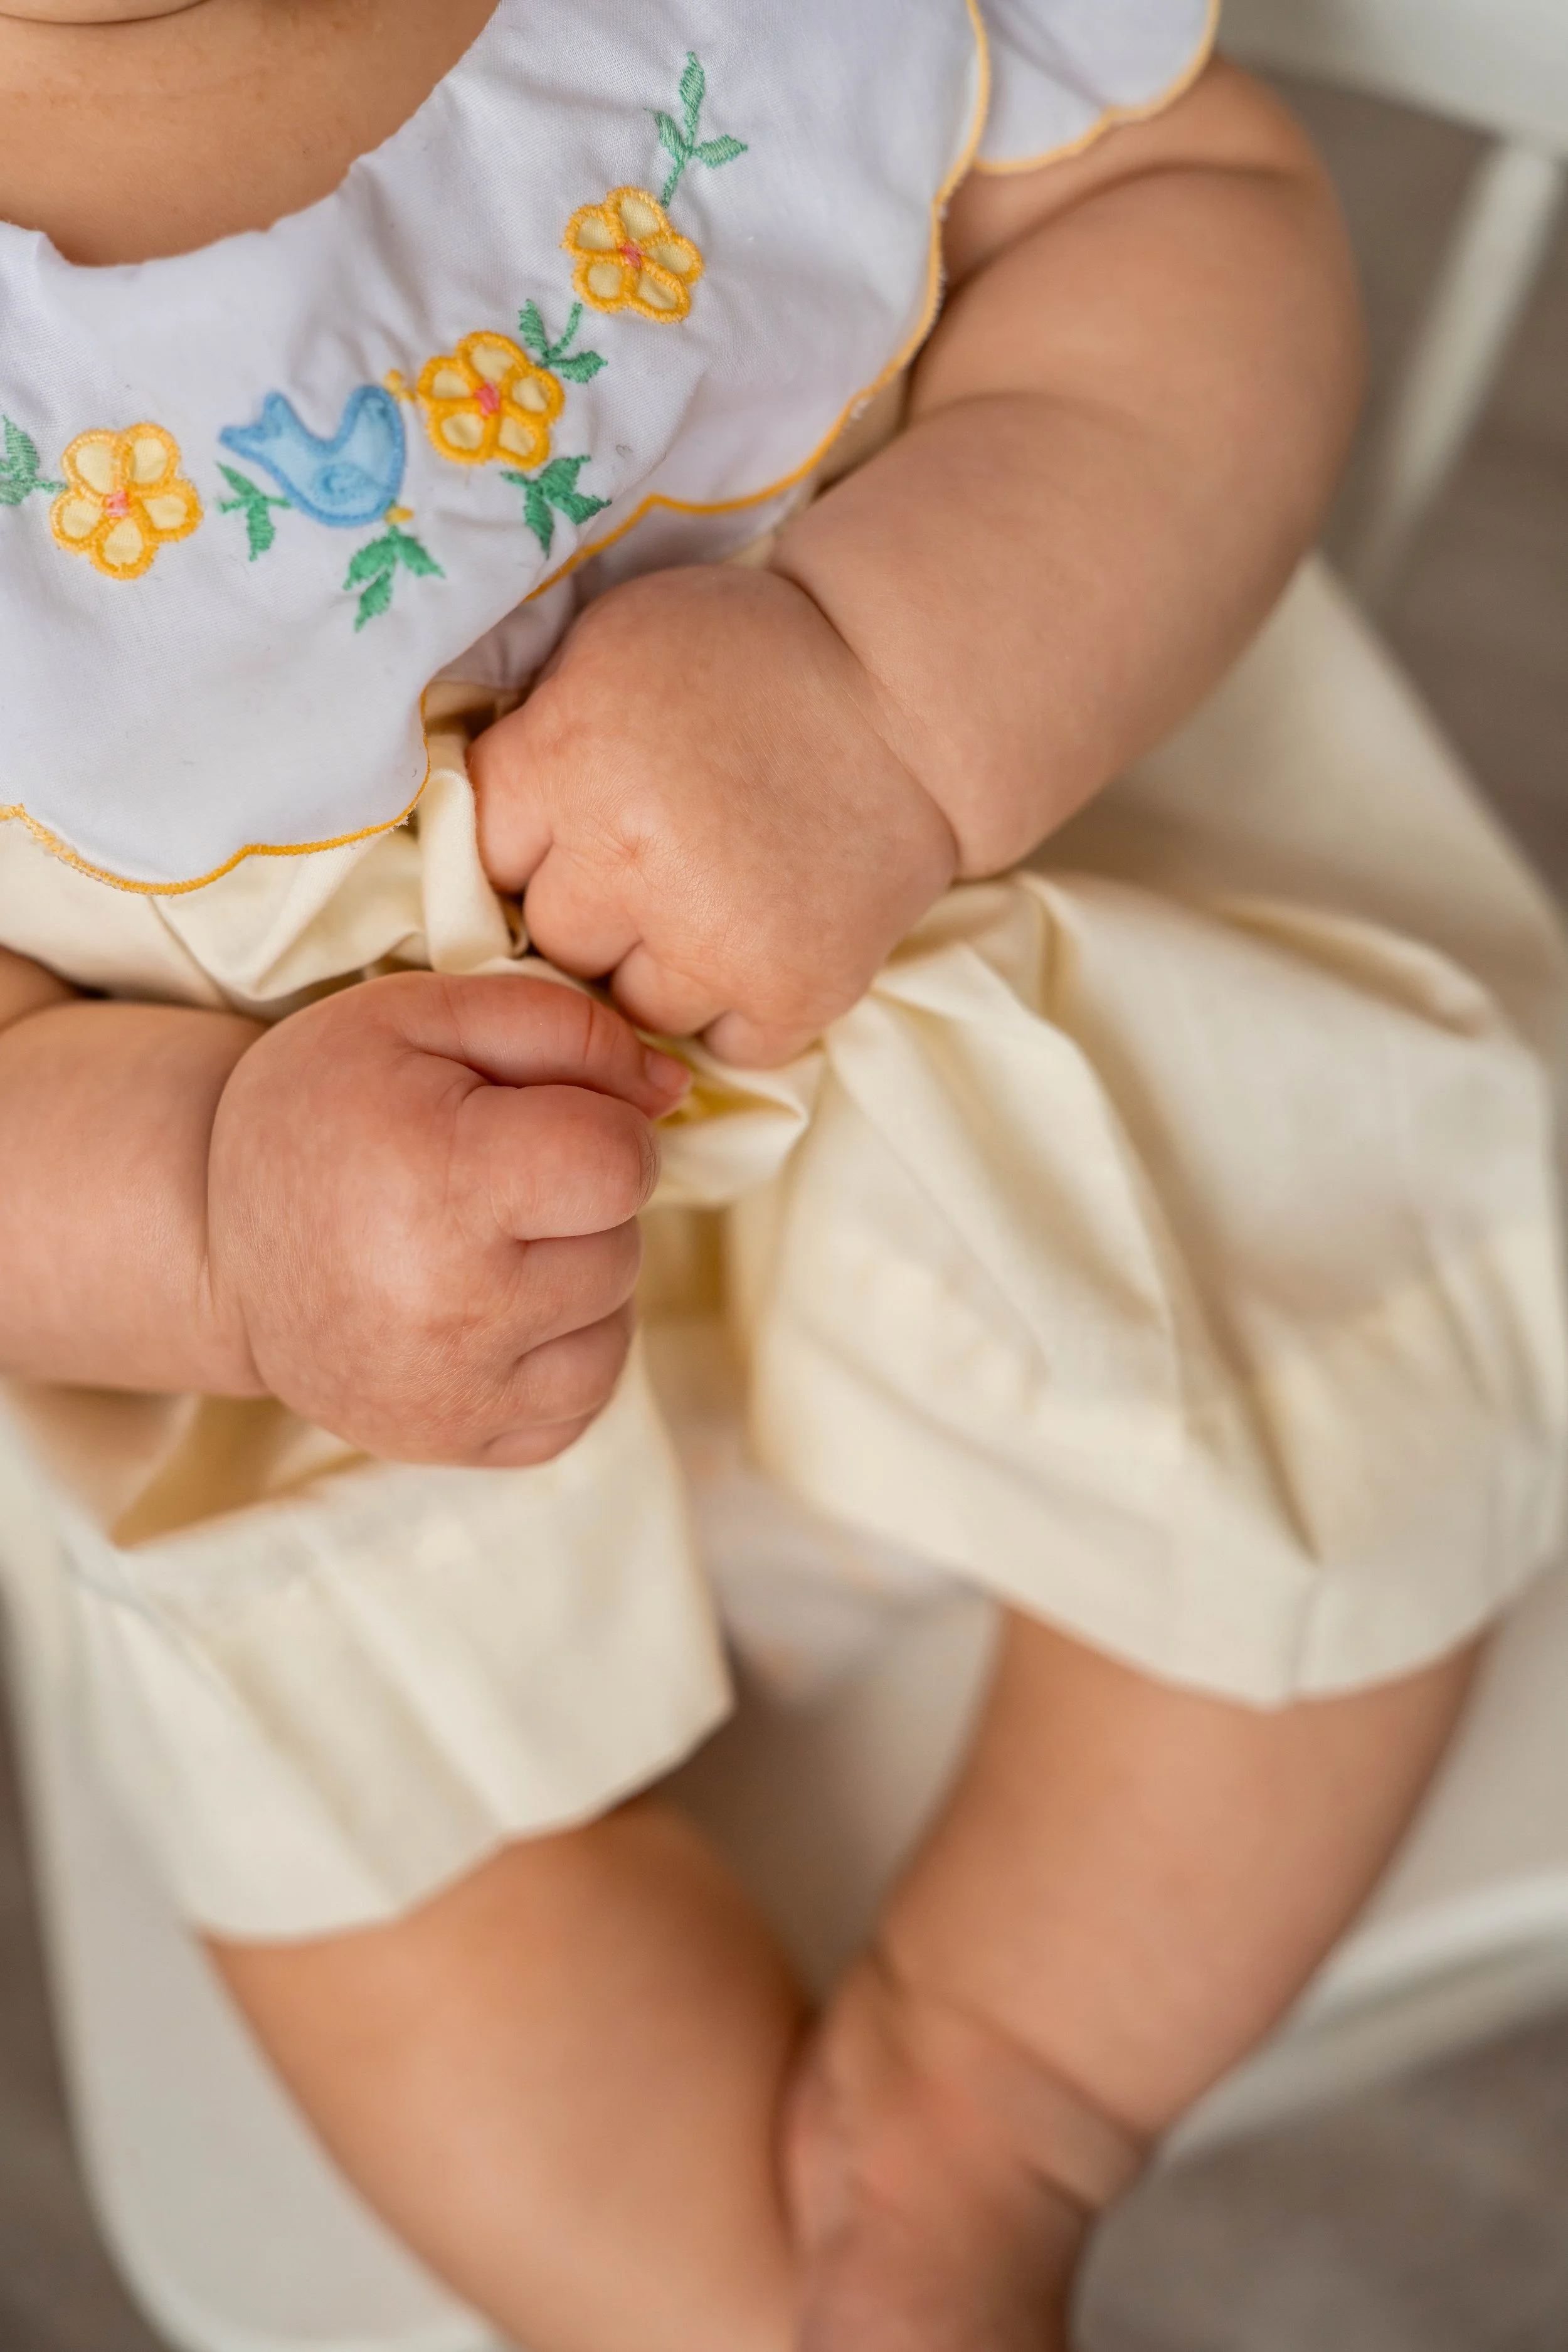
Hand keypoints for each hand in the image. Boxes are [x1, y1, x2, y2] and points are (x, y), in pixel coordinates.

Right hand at [204, 972, 685, 1464]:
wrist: (218, 1241)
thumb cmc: (324, 1109)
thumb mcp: (420, 1018)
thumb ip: (565, 1030)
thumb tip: (674, 1090)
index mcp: (442, 1185)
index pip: (621, 1164)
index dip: (602, 1127)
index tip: (543, 1121)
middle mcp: (452, 1309)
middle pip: (621, 1245)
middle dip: (582, 1205)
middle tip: (494, 1183)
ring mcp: (456, 1393)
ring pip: (614, 1326)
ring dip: (580, 1279)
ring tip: (491, 1245)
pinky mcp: (459, 1444)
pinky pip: (584, 1399)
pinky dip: (563, 1350)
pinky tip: (498, 1310)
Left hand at [469, 567, 957, 1066]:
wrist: (909, 695)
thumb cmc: (751, 655)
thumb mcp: (613, 645)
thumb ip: (539, 726)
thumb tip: (473, 807)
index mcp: (569, 765)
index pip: (488, 855)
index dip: (534, 839)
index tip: (580, 823)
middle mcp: (629, 864)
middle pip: (556, 939)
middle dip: (593, 906)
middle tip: (654, 860)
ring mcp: (713, 941)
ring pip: (633, 1006)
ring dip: (662, 967)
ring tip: (711, 901)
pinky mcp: (792, 991)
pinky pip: (725, 1043)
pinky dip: (738, 1006)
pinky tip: (759, 940)